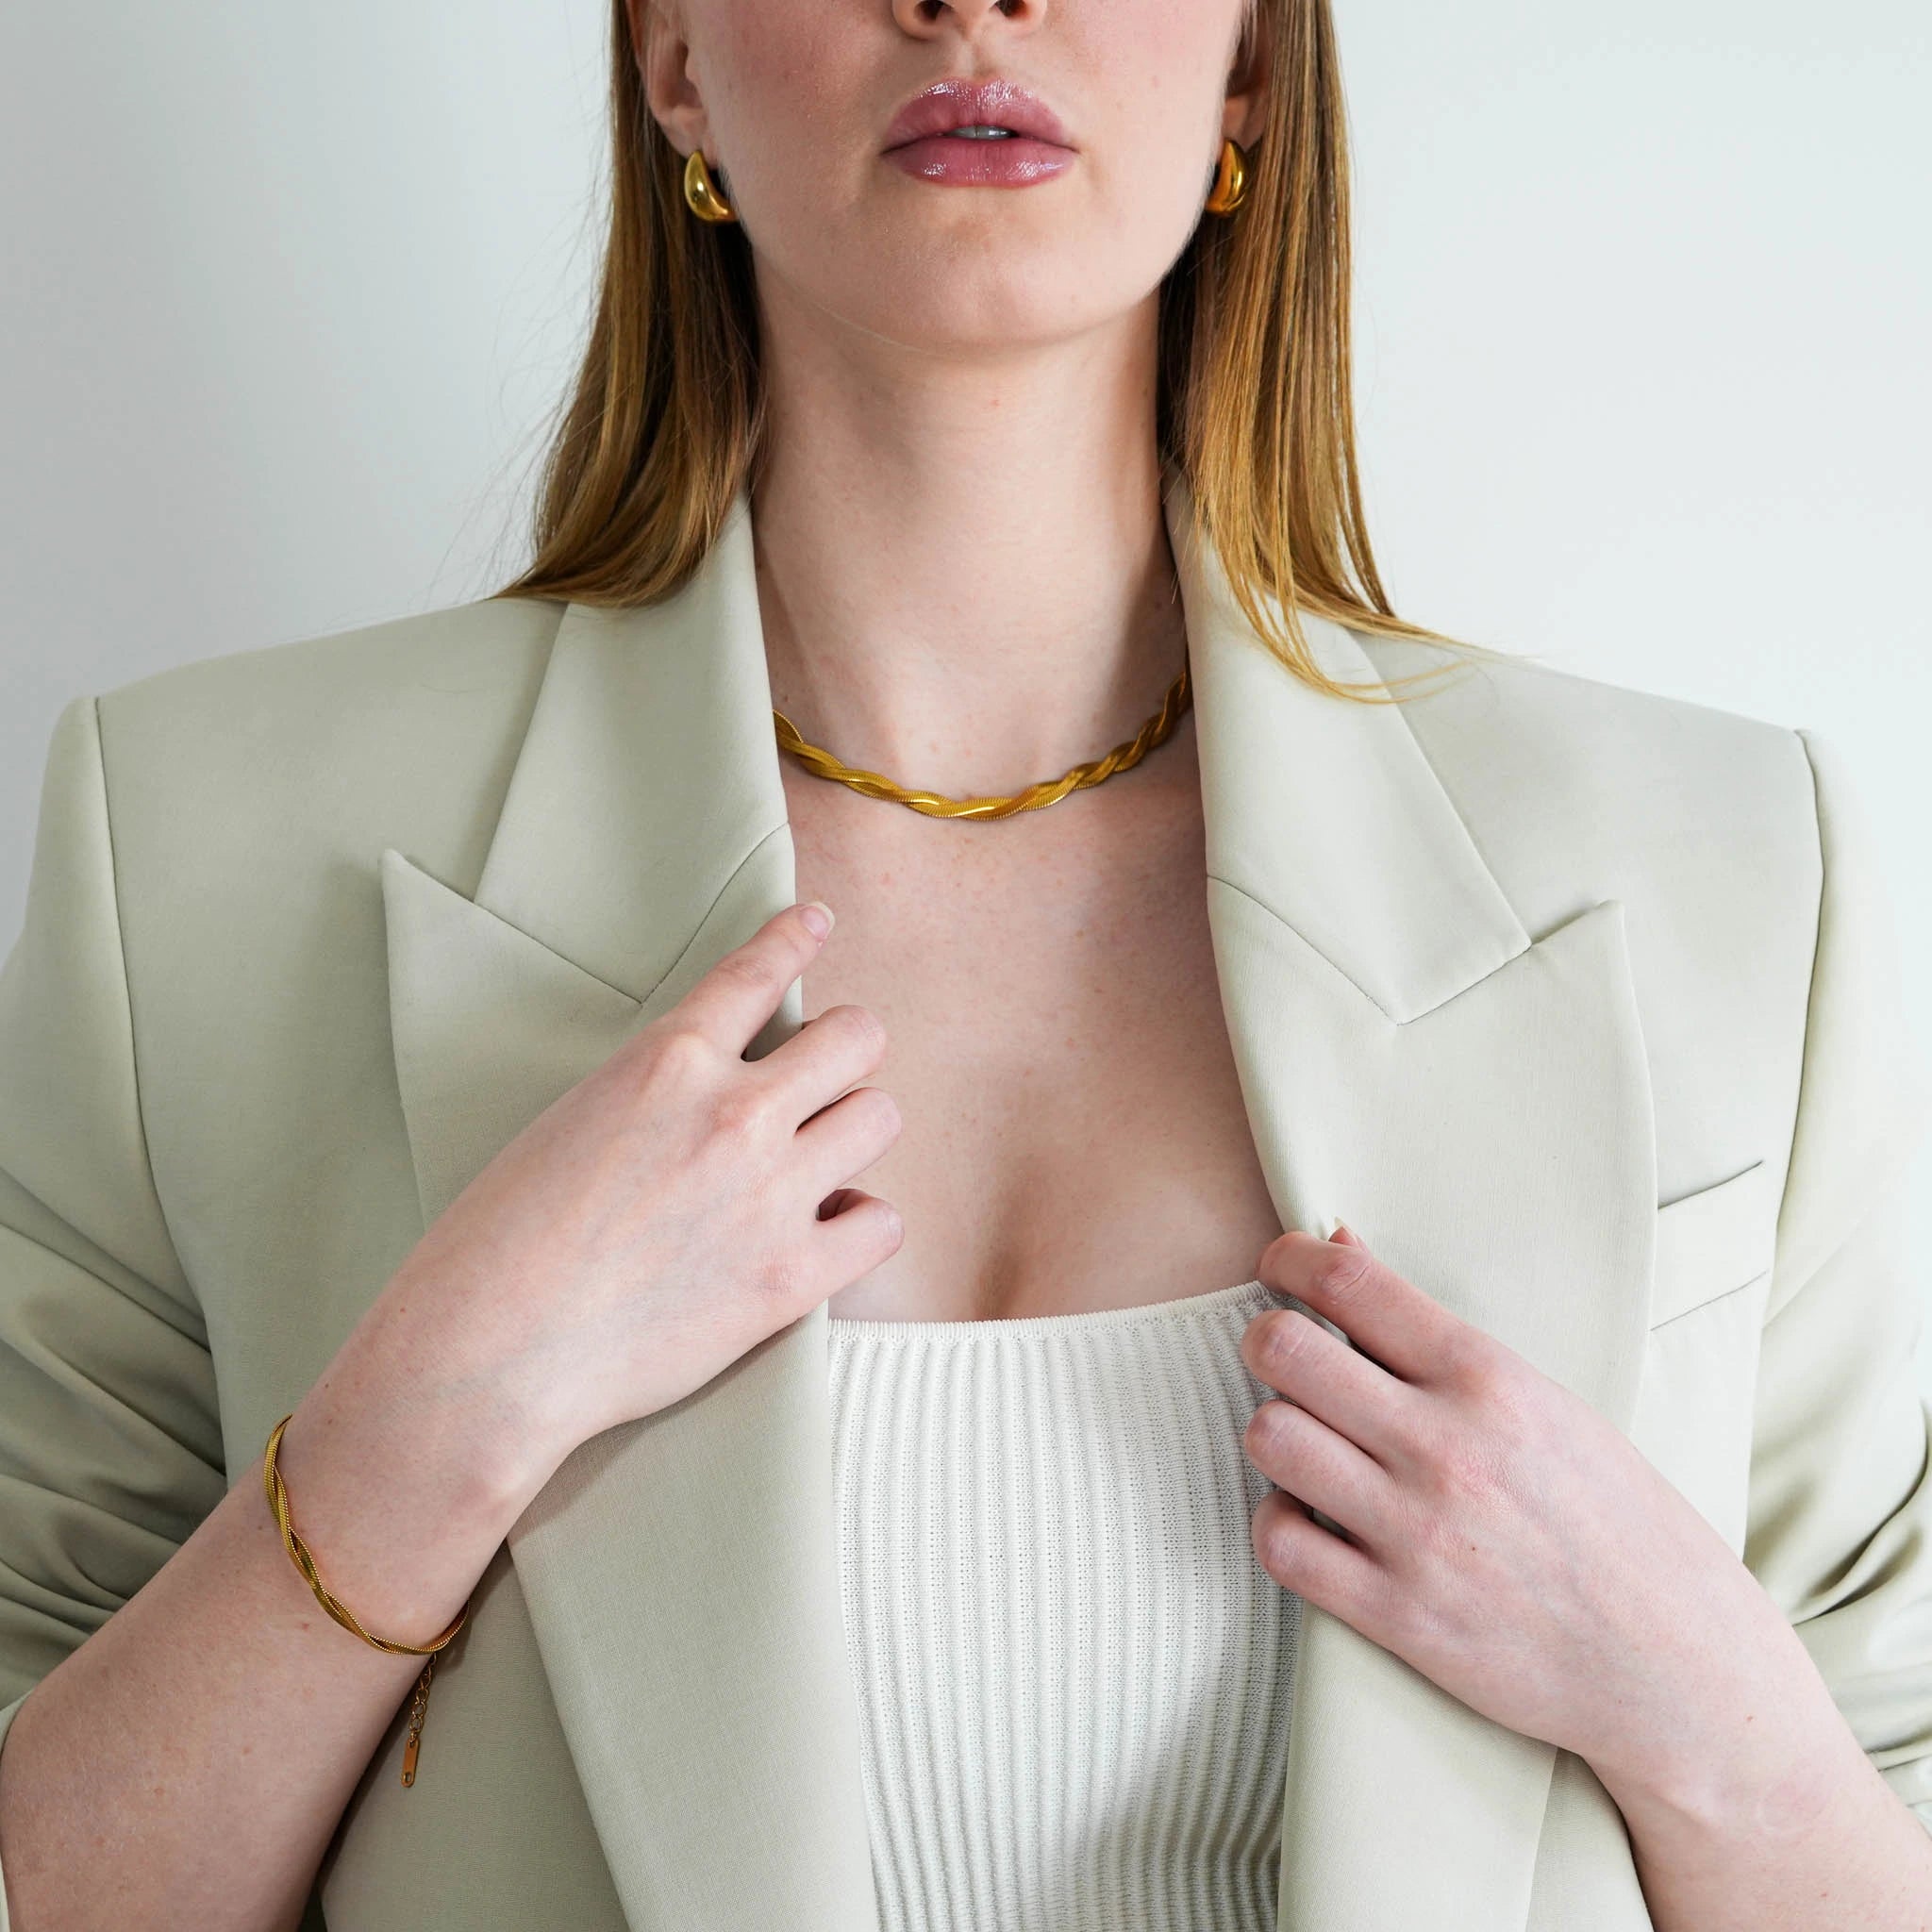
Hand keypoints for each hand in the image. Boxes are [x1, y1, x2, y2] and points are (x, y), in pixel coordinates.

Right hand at [368, 900, 904, 1491]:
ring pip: (880, 1117)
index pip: (759, 972)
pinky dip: (861, 1224)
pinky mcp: (791, 1277)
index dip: (796, 938)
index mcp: (669, 1061)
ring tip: (821, 1157)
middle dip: (844, 1053)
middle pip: (857, 1038)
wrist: (488, 1353)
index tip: (815, 922)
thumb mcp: (572, 1120)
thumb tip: (718, 1091)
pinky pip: (883, 1223)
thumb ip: (658, 1092)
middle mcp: (735, 1113)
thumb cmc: (499, 1242)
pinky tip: (829, 1229)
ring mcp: (771, 1194)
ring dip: (854, 1132)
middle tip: (819, 1082)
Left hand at [1237, 1225, 1802, 1791]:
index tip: (1278, 1267)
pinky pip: (1280, 1543)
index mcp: (1489, 1379)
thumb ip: (1434, 1334)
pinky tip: (1310, 1518)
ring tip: (1305, 1444)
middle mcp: (1446, 1447)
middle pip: (1284, 1352)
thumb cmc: (1616, 1521)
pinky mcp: (1398, 1615)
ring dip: (1273, 1433)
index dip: (1288, 1260)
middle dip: (1266, 1341)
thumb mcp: (1546, 1403)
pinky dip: (1278, 1523)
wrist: (1679, 1668)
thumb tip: (1338, 1247)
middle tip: (1282, 1357)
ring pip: (1270, 1438)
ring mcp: (1417, 1533)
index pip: (1347, 1283)